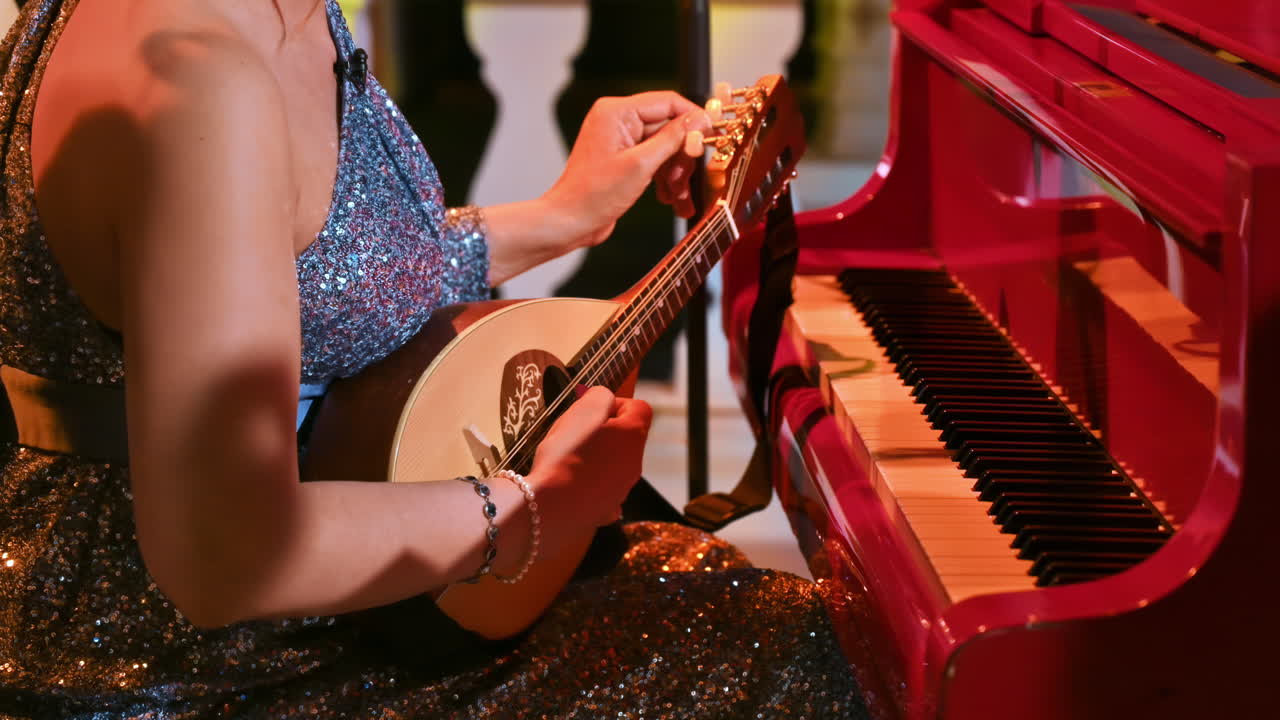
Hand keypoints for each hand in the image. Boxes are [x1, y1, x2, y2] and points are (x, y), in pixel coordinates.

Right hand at [529, 386, 652, 528]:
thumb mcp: (583, 410)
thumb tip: (603, 399)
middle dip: (602, 430)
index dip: (615, 403)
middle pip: (625, 436)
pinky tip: (570, 483)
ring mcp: (622, 489)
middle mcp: (635, 463)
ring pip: (613, 462)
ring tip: (567, 458)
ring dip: (595, 456)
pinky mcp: (607, 509)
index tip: (590, 409)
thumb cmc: (567, 453)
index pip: (639, 407)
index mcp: (633, 436)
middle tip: (574, 433)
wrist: (551, 505)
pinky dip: (589, 482)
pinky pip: (601, 488)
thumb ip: (600, 396)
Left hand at [543, 91, 711, 248]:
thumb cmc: (593, 195)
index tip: (711, 135)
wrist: (570, 222)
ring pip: (664, 148)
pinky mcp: (624, 159)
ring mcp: (621, 141)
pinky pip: (654, 162)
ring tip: (678, 196)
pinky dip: (665, 179)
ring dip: (675, 173)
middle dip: (682, 156)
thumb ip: (673, 138)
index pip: (667, 102)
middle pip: (668, 127)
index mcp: (617, 112)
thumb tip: (698, 120)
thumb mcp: (641, 165)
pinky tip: (670, 198)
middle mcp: (618, 121)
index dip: (693, 119)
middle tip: (688, 177)